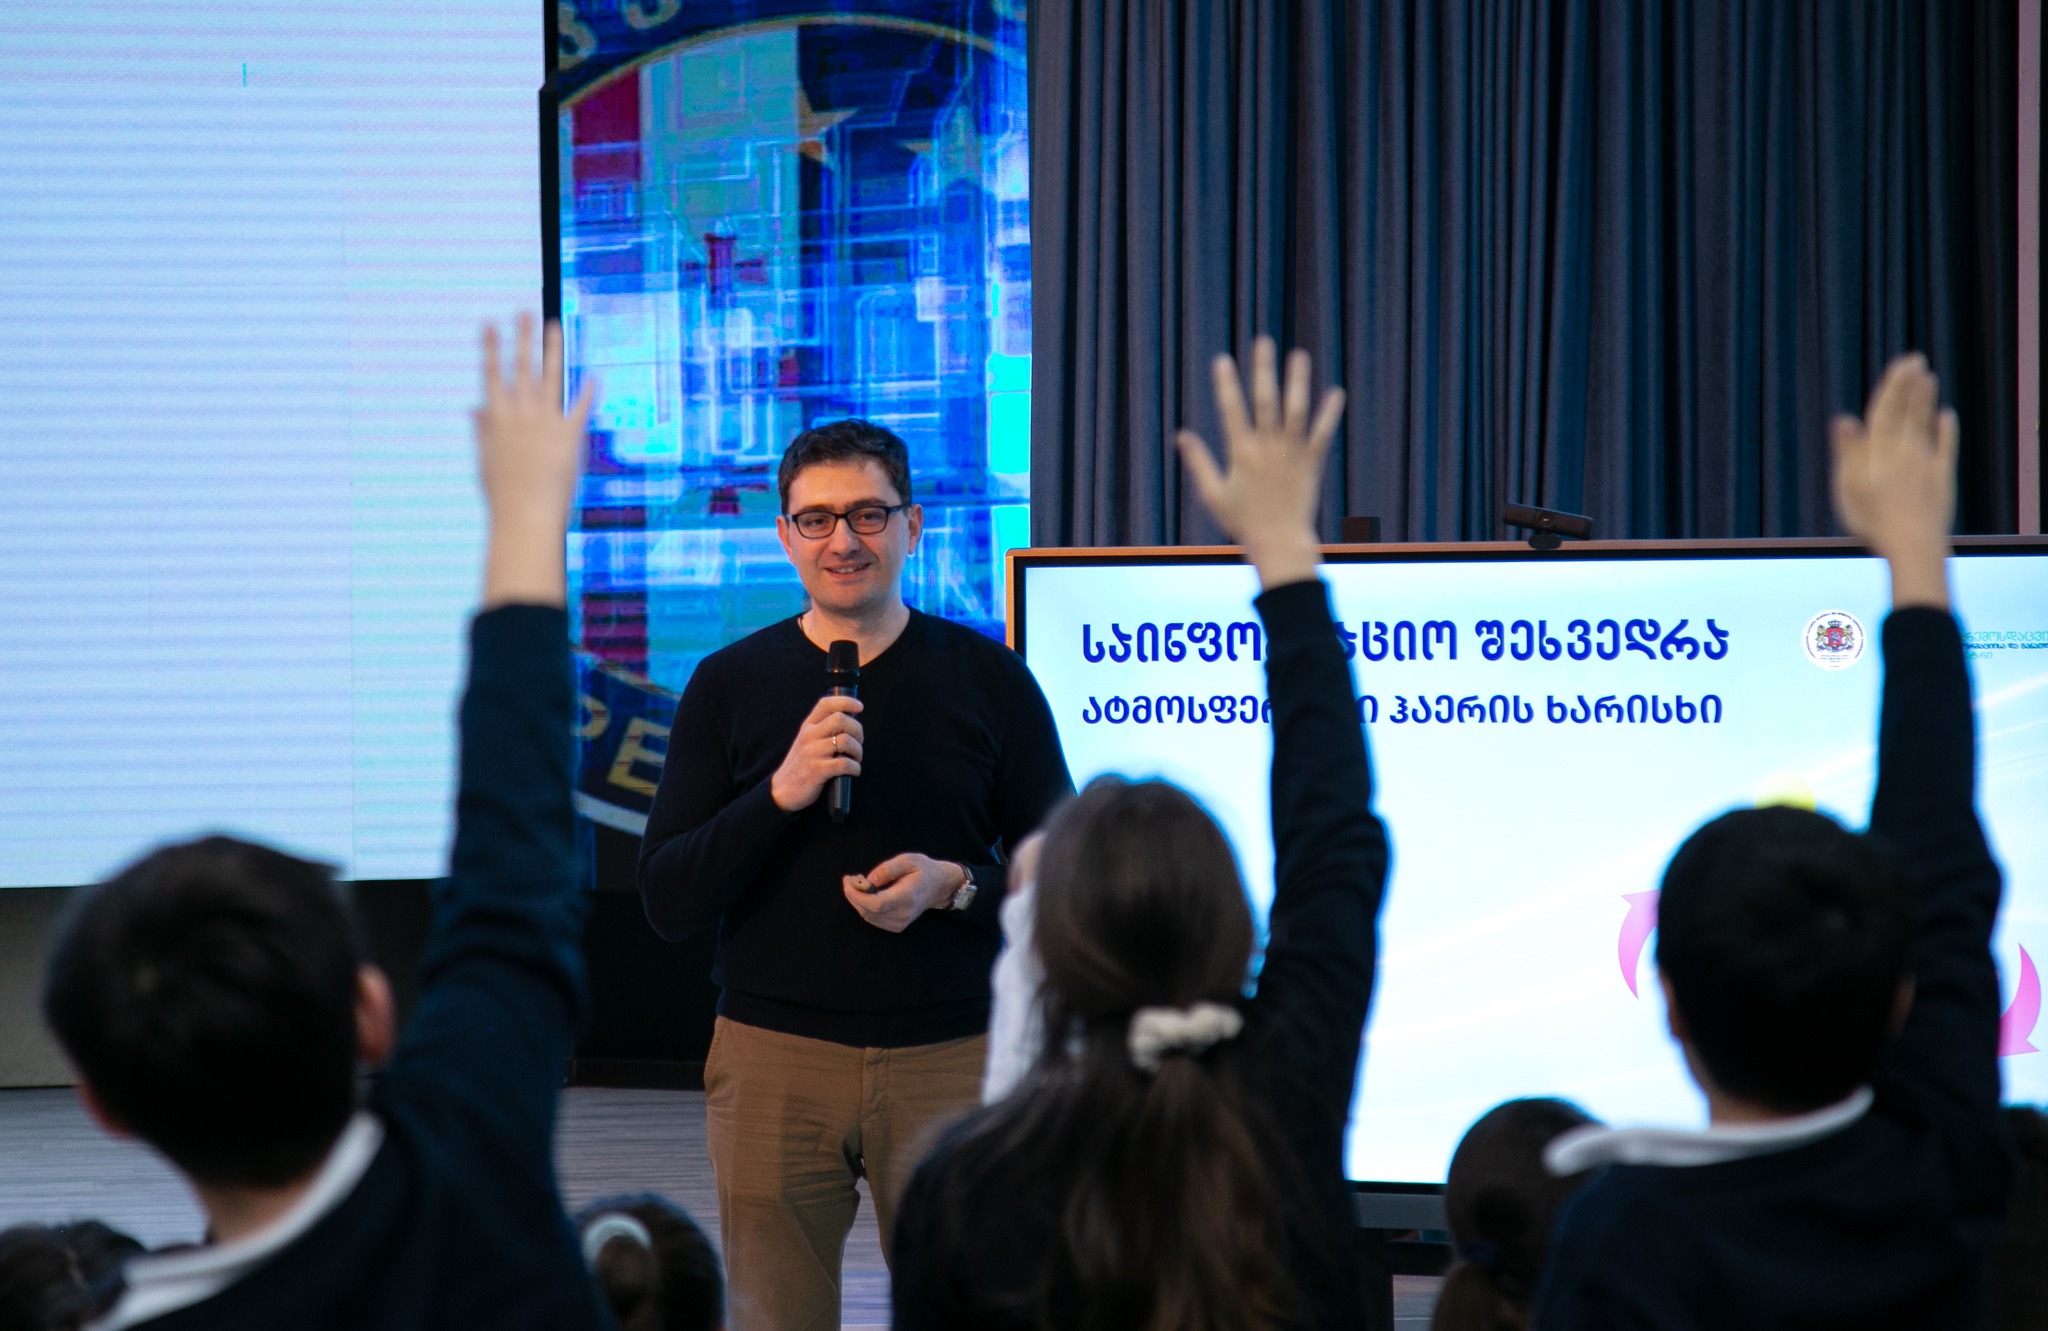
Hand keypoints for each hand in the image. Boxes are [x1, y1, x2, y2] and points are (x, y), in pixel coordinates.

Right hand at [477, 314, 593, 607]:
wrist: (526, 515)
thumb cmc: (503, 492)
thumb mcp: (487, 459)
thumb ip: (482, 429)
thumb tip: (472, 407)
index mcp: (497, 419)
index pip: (491, 375)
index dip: (490, 348)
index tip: (489, 323)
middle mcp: (520, 415)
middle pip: (521, 368)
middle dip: (522, 337)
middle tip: (525, 311)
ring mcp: (545, 423)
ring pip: (549, 377)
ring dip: (551, 350)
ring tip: (553, 326)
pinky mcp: (568, 436)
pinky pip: (580, 407)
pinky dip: (586, 391)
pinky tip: (592, 374)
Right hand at [768, 696, 863, 811]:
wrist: (783, 791)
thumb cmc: (801, 765)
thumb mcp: (806, 742)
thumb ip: (822, 731)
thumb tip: (851, 725)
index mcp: (807, 727)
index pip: (826, 704)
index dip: (846, 702)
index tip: (860, 707)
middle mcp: (809, 736)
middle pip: (840, 719)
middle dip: (857, 730)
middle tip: (859, 743)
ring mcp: (812, 753)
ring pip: (845, 741)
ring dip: (858, 751)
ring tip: (856, 759)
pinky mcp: (817, 770)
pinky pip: (844, 763)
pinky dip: (855, 767)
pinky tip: (854, 771)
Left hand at [843, 854, 963, 932]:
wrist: (939, 887)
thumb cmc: (924, 870)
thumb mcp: (908, 860)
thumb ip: (887, 869)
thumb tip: (869, 880)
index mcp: (907, 897)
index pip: (876, 904)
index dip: (857, 895)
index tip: (848, 881)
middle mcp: (903, 914)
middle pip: (868, 911)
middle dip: (853, 895)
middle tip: (849, 879)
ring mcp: (900, 923)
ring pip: (868, 916)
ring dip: (857, 901)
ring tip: (856, 883)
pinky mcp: (897, 926)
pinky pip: (873, 918)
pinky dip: (865, 906)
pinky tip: (867, 894)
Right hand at [1175, 337, 1345, 589]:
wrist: (1279, 542)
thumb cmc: (1242, 522)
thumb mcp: (1213, 494)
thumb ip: (1199, 462)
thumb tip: (1181, 436)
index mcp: (1241, 454)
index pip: (1231, 410)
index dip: (1226, 384)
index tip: (1222, 359)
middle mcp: (1267, 448)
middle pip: (1265, 401)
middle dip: (1263, 370)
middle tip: (1263, 342)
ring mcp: (1291, 454)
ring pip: (1295, 410)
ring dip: (1297, 381)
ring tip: (1298, 355)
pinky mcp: (1311, 464)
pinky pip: (1322, 434)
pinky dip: (1329, 413)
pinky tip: (1336, 392)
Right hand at [1830, 353, 1955, 609]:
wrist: (1913, 544)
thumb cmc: (1873, 519)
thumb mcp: (1848, 487)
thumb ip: (1848, 452)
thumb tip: (1844, 419)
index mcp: (1880, 450)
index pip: (1886, 410)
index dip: (1894, 386)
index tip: (1902, 363)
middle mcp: (1905, 450)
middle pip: (1908, 412)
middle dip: (1911, 385)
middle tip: (1916, 360)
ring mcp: (1926, 463)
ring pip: (1925, 424)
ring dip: (1926, 400)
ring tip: (1929, 379)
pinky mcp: (1942, 478)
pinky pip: (1945, 447)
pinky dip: (1946, 430)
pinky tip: (1946, 416)